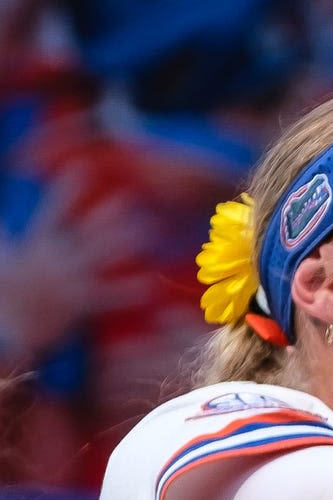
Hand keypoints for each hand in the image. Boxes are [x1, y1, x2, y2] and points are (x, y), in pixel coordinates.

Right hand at [0, 176, 155, 366]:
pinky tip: (150, 283)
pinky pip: (109, 296)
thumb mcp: (2, 258)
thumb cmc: (5, 295)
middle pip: (83, 231)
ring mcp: (68, 280)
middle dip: (105, 215)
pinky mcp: (79, 305)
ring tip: (147, 231)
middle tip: (129, 199)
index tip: (83, 168)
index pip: (53, 210)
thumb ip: (3, 236)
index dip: (68, 189)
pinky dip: (129, 291)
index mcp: (38, 244)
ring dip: (122, 243)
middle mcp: (55, 258)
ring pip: (99, 257)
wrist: (4, 331)